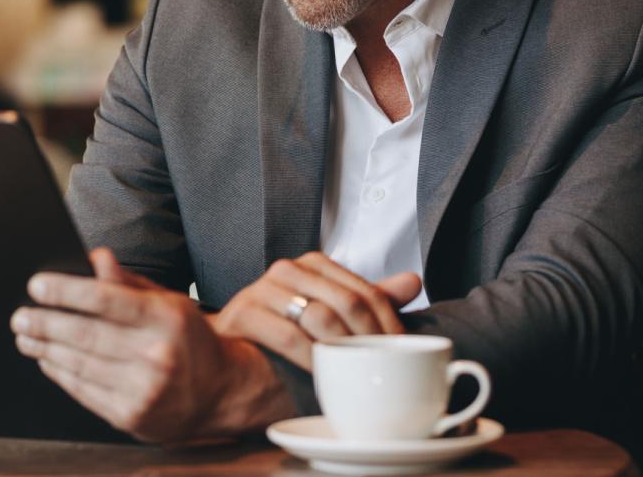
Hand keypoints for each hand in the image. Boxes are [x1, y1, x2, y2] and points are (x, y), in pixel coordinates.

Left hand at [11, 248, 295, 441]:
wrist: (219, 392)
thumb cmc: (189, 339)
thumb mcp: (169, 302)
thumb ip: (129, 283)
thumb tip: (96, 258)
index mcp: (167, 318)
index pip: (107, 300)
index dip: (67, 291)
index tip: (37, 285)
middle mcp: (156, 354)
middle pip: (86, 334)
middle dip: (45, 322)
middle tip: (20, 314)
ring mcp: (143, 389)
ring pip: (80, 364)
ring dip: (45, 348)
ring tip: (26, 335)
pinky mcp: (131, 415)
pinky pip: (84, 391)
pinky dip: (60, 373)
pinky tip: (48, 359)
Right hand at [209, 251, 421, 369]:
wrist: (228, 347)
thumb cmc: (284, 329)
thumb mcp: (330, 312)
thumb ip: (369, 298)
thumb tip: (413, 281)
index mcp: (314, 265)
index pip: (365, 290)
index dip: (388, 323)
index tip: (400, 352)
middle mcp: (288, 270)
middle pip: (345, 302)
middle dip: (369, 339)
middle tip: (380, 368)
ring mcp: (263, 288)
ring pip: (319, 316)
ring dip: (342, 350)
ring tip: (355, 374)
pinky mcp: (243, 312)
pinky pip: (287, 336)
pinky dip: (310, 359)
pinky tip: (321, 377)